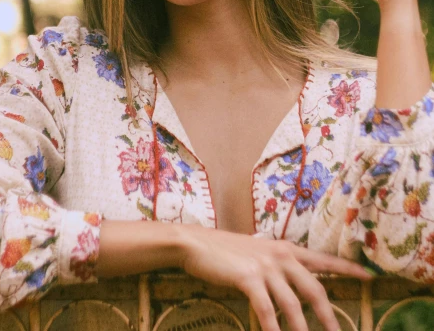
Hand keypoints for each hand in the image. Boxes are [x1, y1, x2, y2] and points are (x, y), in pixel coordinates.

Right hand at [180, 226, 369, 330]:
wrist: (197, 244)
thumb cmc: (226, 251)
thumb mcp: (258, 252)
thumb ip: (277, 265)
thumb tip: (291, 284)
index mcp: (286, 248)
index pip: (323, 259)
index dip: (347, 269)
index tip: (369, 277)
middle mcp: (281, 255)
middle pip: (314, 289)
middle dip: (328, 316)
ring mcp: (265, 266)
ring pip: (293, 304)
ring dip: (302, 330)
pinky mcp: (249, 277)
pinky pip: (267, 309)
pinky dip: (274, 328)